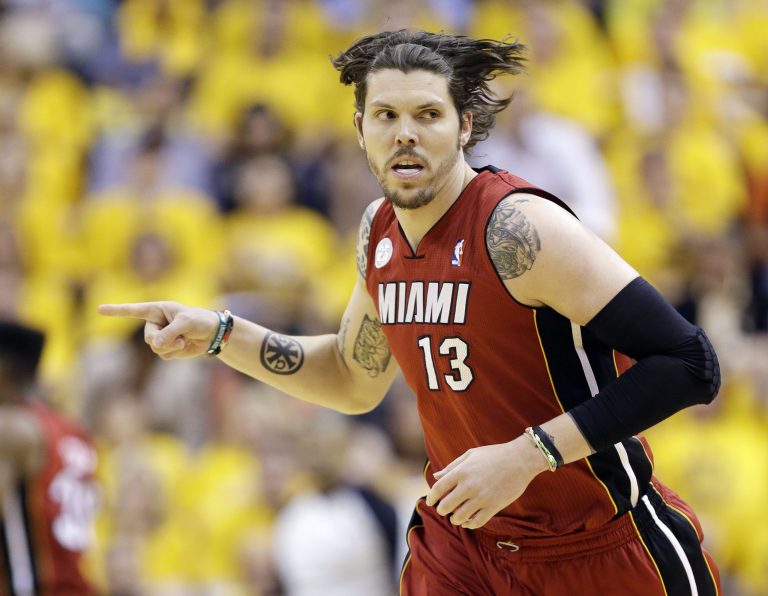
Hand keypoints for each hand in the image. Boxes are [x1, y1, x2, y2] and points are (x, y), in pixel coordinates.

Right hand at [98, 301, 220, 359]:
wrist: (211, 333)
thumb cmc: (200, 320)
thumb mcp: (186, 322)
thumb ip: (170, 332)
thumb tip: (154, 345)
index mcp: (157, 310)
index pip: (133, 310)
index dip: (116, 311)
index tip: (99, 309)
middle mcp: (155, 323)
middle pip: (148, 337)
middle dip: (163, 340)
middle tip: (179, 338)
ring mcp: (160, 336)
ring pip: (155, 348)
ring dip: (171, 347)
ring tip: (184, 340)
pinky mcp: (166, 348)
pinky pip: (163, 355)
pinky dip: (174, 353)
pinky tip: (184, 346)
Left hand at [425, 437, 545, 529]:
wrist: (520, 459)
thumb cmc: (494, 455)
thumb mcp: (471, 455)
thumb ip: (452, 466)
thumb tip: (436, 476)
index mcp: (461, 471)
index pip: (438, 489)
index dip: (431, 498)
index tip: (430, 502)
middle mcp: (469, 486)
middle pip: (446, 506)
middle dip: (442, 510)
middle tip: (443, 510)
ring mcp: (482, 498)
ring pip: (460, 517)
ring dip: (455, 519)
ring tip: (456, 516)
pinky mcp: (494, 506)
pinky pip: (477, 522)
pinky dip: (469, 524)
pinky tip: (468, 521)